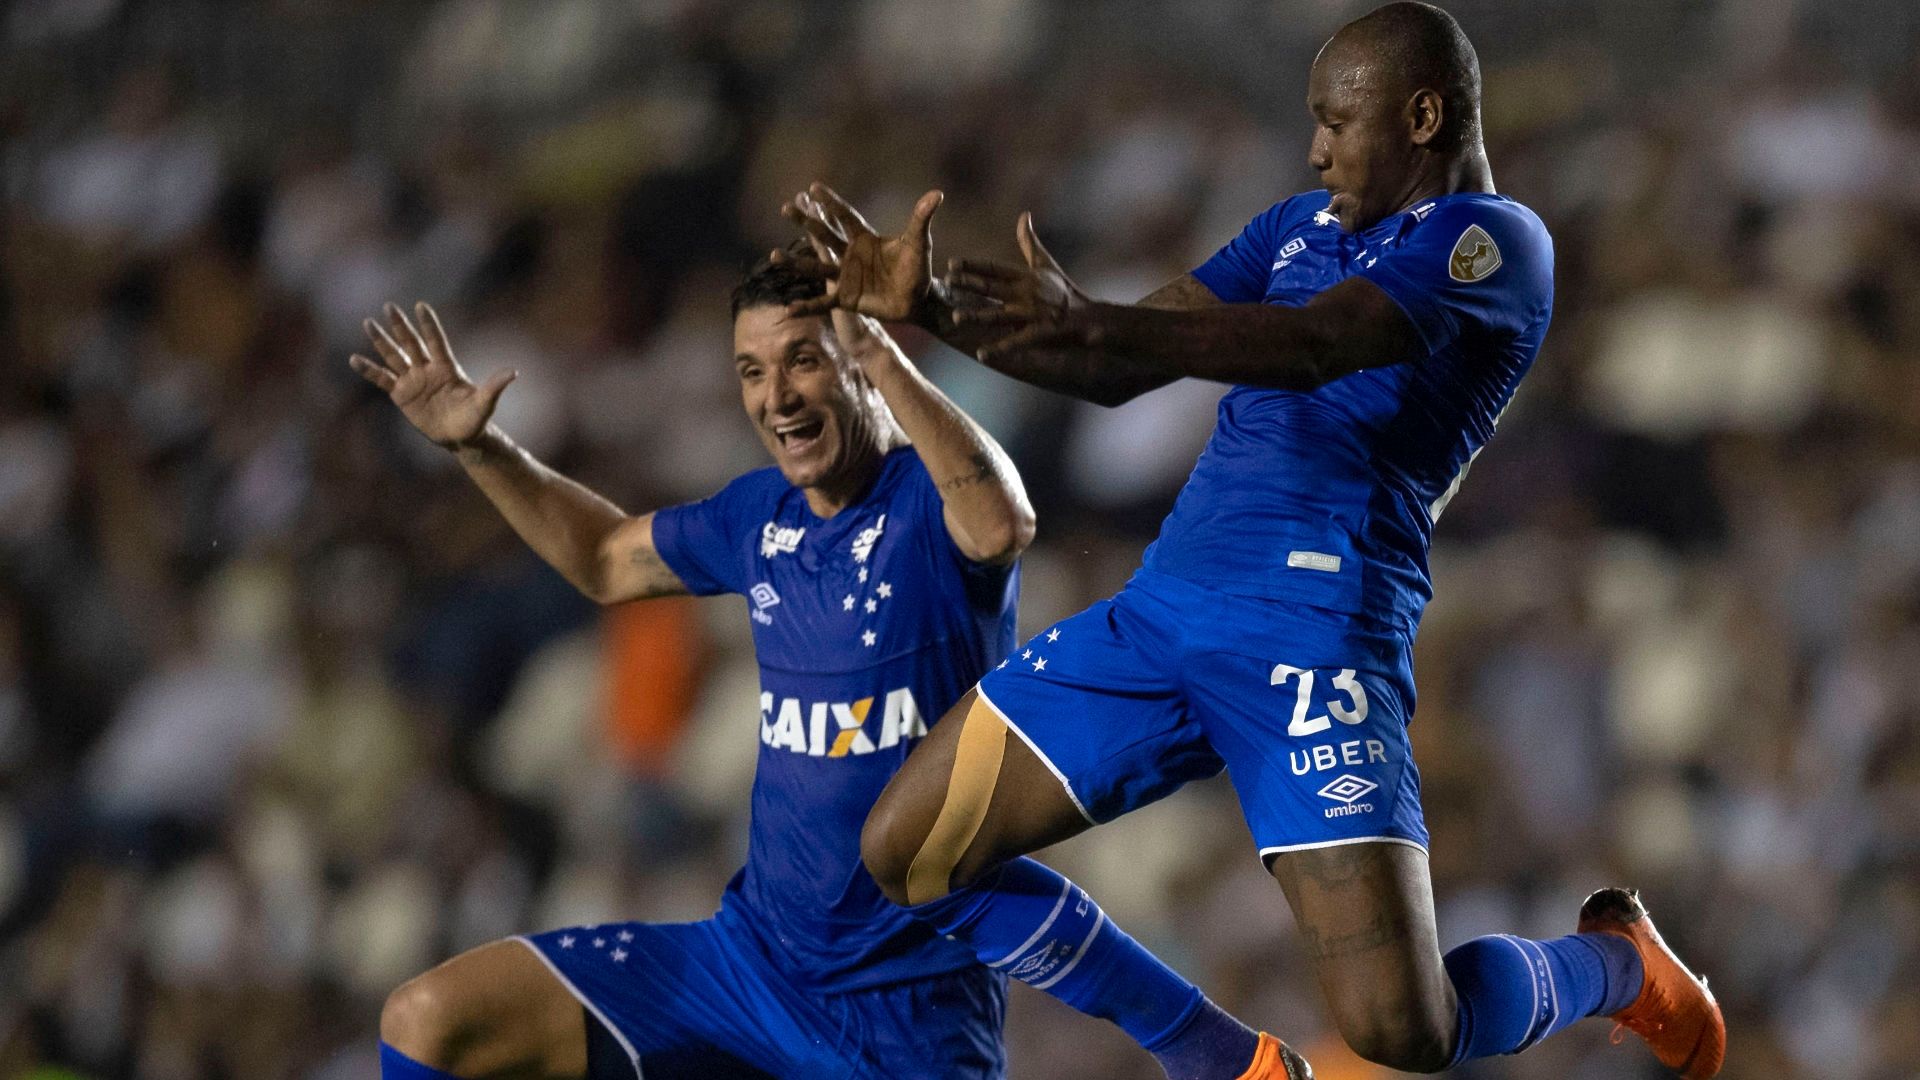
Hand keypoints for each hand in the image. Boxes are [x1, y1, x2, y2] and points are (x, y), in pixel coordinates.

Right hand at [349, 301, 515, 449]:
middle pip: (411, 343)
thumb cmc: (475, 419)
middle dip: (400, 326)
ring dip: (381, 341)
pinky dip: (369, 370)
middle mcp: (427, 369)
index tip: (420, 305)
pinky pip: (382, 379)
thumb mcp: (485, 403)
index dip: (429, 325)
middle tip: (388, 306)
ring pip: (394, 356)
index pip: (435, 341)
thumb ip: (494, 386)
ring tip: (368, 323)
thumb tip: (513, 372)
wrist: (460, 437)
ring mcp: (412, 380)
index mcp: (447, 367)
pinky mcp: (401, 394)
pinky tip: (354, 359)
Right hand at [776, 183, 942, 321]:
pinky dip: (807, 307)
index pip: (845, 217)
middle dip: (805, 222)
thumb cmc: (917, 269)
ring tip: (773, 255)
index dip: (831, 203)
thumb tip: (937, 194)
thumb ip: (922, 219)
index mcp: (865, 239)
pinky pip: (823, 302)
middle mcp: (851, 255)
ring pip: (816, 268)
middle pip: (823, 236)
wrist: (918, 300)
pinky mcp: (846, 299)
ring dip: (795, 262)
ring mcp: (846, 277)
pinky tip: (789, 310)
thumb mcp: (918, 243)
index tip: (813, 187)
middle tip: (785, 207)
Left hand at [944, 213, 1101, 363]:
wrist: (1089, 317)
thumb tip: (1024, 215)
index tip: (951, 263)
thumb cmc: (1063, 290)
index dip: (973, 266)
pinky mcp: (1039, 334)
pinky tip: (981, 354)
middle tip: (948, 282)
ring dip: (977, 316)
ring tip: (956, 318)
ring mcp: (1031, 314)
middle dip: (970, 284)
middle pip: (992, 288)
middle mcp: (1026, 293)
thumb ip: (1029, 242)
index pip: (994, 269)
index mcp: (1025, 276)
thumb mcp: (1045, 264)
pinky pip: (1015, 342)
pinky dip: (999, 349)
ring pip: (999, 315)